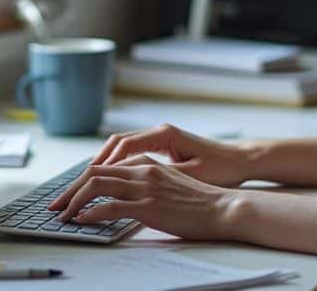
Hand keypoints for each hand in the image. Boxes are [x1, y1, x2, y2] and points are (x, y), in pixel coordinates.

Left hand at [46, 159, 239, 240]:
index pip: (104, 167)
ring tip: (63, 215)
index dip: (81, 181)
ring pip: (97, 186)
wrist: (224, 208)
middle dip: (70, 190)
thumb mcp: (169, 184)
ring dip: (74, 201)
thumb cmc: (199, 201)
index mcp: (147, 162)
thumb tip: (123, 196)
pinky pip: (111, 206)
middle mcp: (143, 169)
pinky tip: (81, 221)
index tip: (68, 195)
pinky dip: (91, 213)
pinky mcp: (149, 205)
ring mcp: (145, 187)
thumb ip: (145, 184)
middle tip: (56, 206)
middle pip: (94, 173)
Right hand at [82, 123, 252, 187]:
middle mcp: (158, 131)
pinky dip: (115, 165)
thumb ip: (161, 176)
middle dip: (93, 165)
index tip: (85, 180)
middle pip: (115, 144)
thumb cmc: (221, 167)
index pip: (122, 145)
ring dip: (102, 165)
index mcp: (164, 134)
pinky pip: (130, 154)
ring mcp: (159, 138)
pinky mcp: (161, 147)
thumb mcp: (190, 174)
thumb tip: (131, 182)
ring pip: (120, 148)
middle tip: (75, 185)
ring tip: (82, 185)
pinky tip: (105, 181)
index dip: (102, 164)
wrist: (241, 160)